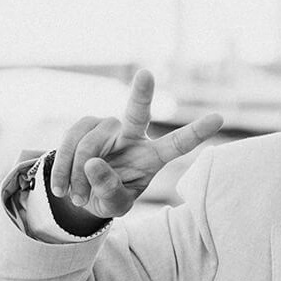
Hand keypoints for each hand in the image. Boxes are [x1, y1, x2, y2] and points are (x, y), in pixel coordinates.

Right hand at [48, 69, 223, 224]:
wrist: (82, 193)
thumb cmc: (109, 197)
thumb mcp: (115, 205)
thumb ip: (110, 189)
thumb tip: (93, 163)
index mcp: (153, 157)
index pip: (177, 144)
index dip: (196, 132)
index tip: (219, 119)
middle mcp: (132, 135)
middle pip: (136, 112)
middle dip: (141, 93)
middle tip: (146, 74)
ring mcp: (108, 127)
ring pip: (89, 145)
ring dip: (77, 174)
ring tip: (76, 198)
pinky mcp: (84, 125)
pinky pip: (69, 142)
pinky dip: (62, 168)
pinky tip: (61, 188)